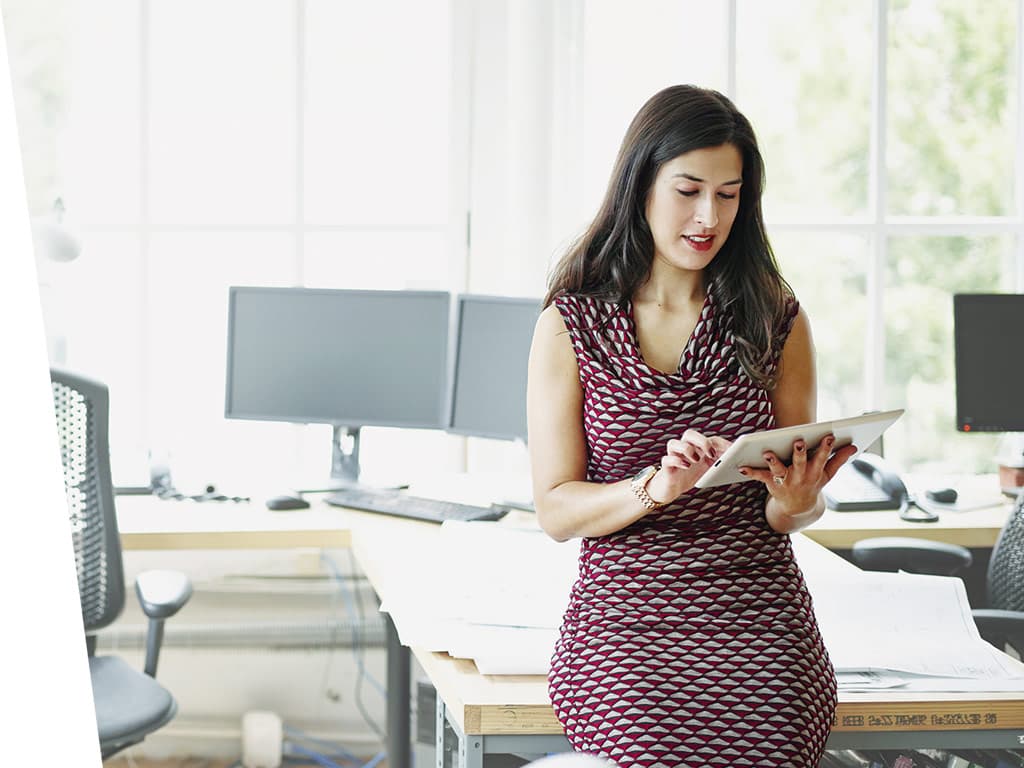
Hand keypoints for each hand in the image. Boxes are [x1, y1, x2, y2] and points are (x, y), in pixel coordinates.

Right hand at [646, 429, 732, 503]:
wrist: (671, 488)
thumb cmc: (691, 476)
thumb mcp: (709, 471)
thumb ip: (720, 465)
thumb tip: (740, 466)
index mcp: (698, 448)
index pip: (710, 439)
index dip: (721, 443)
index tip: (731, 450)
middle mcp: (684, 448)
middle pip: (690, 434)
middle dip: (702, 441)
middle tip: (711, 453)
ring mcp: (674, 456)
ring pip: (673, 443)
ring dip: (686, 449)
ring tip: (696, 460)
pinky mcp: (666, 467)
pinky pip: (667, 459)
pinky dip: (676, 461)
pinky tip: (686, 466)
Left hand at [739, 434, 857, 515]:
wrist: (798, 507)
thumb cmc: (812, 483)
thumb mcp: (827, 474)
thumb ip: (839, 459)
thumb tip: (854, 446)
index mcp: (816, 471)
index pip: (823, 458)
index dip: (826, 448)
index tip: (829, 436)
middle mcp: (801, 476)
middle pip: (801, 463)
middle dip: (800, 453)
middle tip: (800, 442)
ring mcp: (786, 481)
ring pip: (780, 470)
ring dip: (774, 461)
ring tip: (767, 452)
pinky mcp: (772, 484)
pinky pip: (760, 477)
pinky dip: (751, 472)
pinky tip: (742, 467)